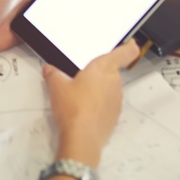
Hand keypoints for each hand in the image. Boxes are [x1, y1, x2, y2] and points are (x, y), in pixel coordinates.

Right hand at [43, 40, 139, 165]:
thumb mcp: (57, 87)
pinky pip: (109, 105)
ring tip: (80, 98)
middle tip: (83, 79)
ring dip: (99, 91)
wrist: (82, 137)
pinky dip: (100, 106)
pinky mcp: (115, 116)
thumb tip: (48, 69)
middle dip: (100, 74)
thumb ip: (53, 74)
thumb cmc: (72, 107)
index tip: (130, 43)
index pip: (125, 52)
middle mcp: (114, 81)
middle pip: (112, 72)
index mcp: (103, 68)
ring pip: (110, 89)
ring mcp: (117, 100)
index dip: (130, 46)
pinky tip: (85, 112)